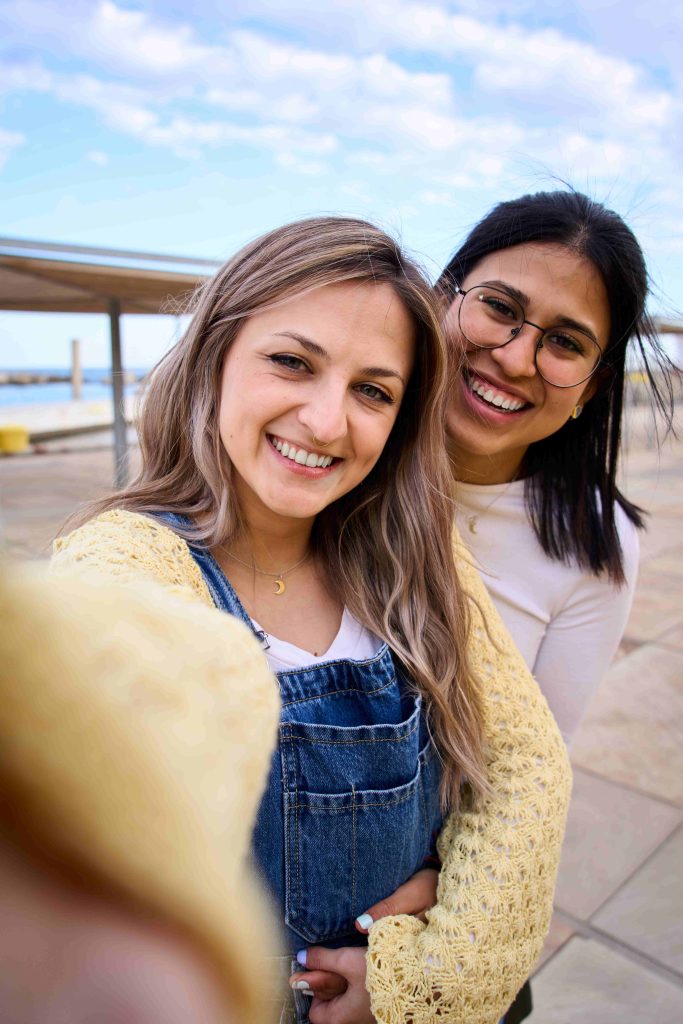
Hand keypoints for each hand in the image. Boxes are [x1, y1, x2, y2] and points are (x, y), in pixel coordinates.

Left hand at [289, 868, 439, 1018]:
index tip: (319, 968)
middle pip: (335, 1007)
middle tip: (337, 960)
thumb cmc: (389, 972)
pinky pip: (370, 996)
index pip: (317, 1014)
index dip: (314, 991)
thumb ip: (323, 959)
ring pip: (353, 1000)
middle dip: (333, 982)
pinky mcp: (392, 1005)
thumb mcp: (349, 960)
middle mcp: (361, 1022)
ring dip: (350, 980)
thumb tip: (301, 958)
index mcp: (346, 1018)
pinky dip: (367, 981)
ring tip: (355, 959)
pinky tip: (373, 965)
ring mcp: (376, 1015)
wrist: (430, 974)